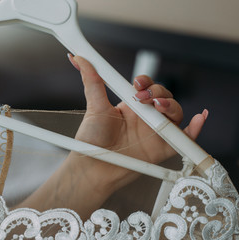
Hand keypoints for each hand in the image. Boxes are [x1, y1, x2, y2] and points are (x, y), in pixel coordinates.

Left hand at [67, 54, 207, 192]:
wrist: (92, 167)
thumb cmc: (92, 140)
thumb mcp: (94, 107)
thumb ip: (92, 82)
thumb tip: (79, 59)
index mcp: (131, 107)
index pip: (146, 88)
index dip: (146, 82)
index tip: (138, 81)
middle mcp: (145, 118)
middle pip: (163, 97)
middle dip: (158, 92)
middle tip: (143, 98)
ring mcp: (155, 132)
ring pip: (174, 113)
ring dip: (171, 106)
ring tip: (159, 106)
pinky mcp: (162, 149)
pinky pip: (184, 139)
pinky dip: (195, 129)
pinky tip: (198, 119)